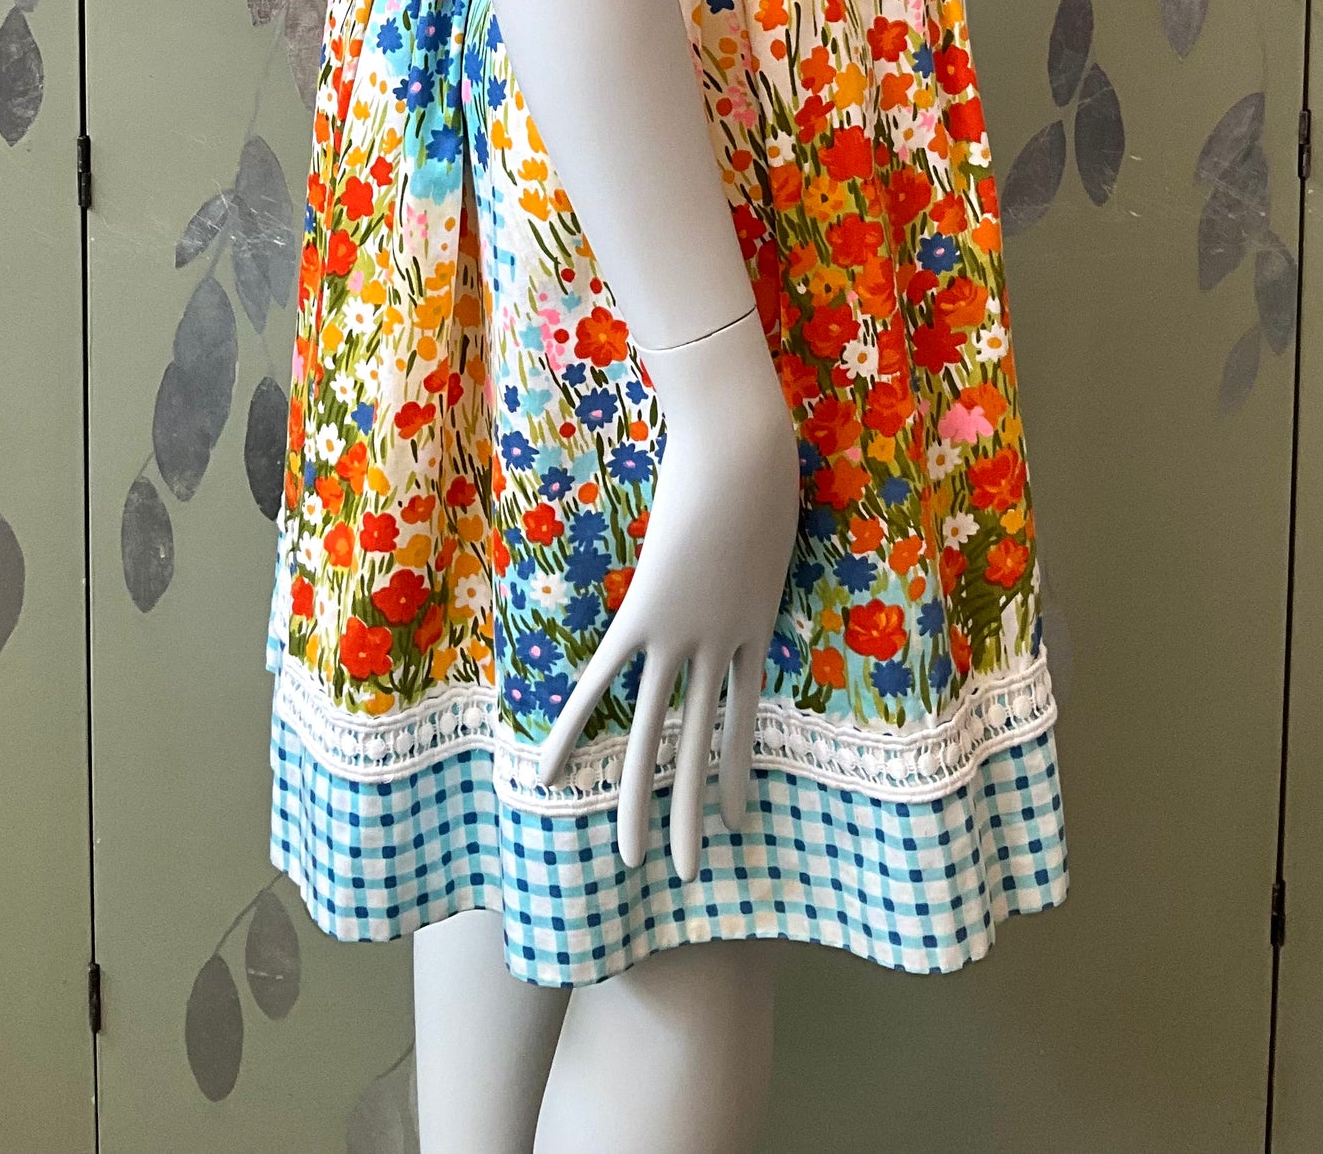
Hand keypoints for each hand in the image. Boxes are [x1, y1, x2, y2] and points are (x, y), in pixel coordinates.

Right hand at [536, 312, 798, 880]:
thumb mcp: (775, 519)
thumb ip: (758, 541)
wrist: (748, 452)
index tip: (736, 817)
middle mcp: (721, 647)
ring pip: (655, 733)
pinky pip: (603, 681)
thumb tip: (751, 532)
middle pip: (700, 743)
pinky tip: (548, 770)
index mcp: (755, 629)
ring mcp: (683, 636)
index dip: (734, 767)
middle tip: (687, 872)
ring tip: (633, 860)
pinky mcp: (646, 616)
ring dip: (641, 799)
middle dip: (690, 811)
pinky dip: (573, 726)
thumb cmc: (764, 464)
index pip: (742, 716)